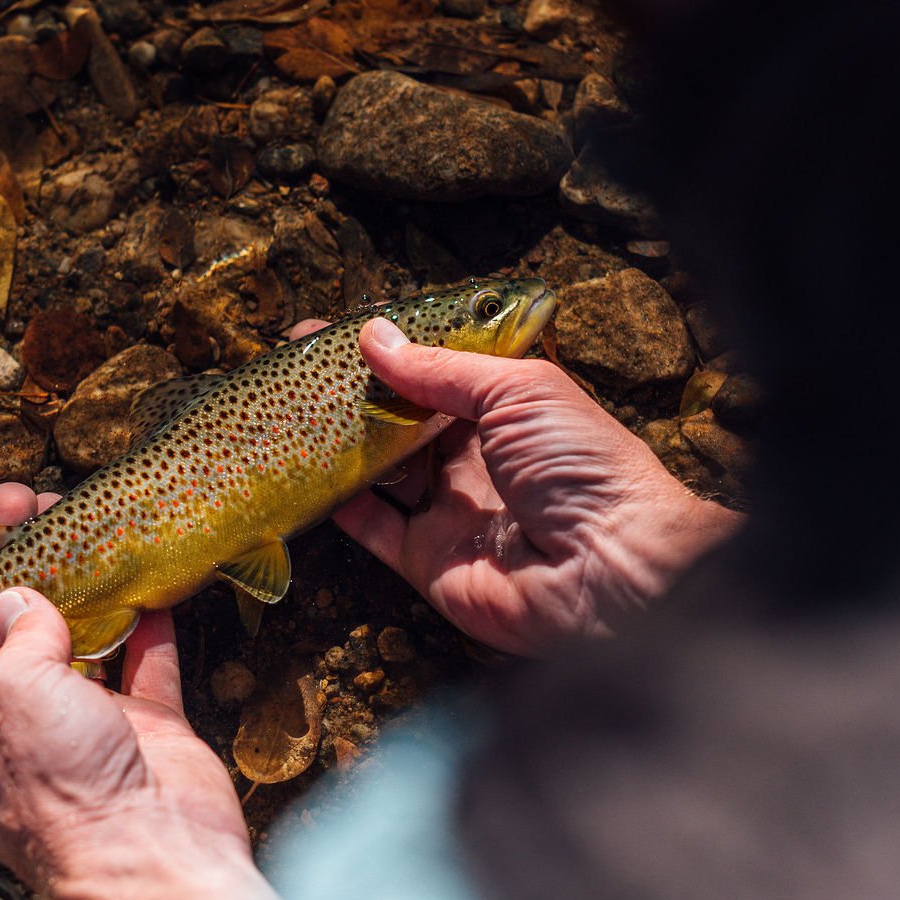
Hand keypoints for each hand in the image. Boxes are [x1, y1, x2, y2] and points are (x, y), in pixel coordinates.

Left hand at [0, 483, 281, 899]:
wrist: (153, 857)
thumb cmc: (59, 791)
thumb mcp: (9, 694)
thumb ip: (15, 638)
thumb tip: (20, 601)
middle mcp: (14, 733)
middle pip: (2, 637)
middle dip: (10, 569)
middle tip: (22, 508)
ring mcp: (83, 732)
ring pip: (75, 642)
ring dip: (77, 583)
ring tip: (78, 521)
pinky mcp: (146, 734)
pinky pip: (144, 666)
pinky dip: (146, 624)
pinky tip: (146, 581)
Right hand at [320, 317, 740, 654]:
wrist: (609, 568)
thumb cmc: (581, 465)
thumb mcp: (517, 392)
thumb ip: (441, 368)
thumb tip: (374, 336)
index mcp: (508, 411)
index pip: (436, 372)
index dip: (389, 352)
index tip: (334, 332)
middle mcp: (477, 458)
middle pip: (402, 421)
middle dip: (354, 395)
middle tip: (298, 368)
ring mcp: (451, 511)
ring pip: (381, 472)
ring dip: (341, 444)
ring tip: (290, 412)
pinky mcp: (429, 561)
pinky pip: (375, 529)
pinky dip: (341, 504)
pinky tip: (305, 473)